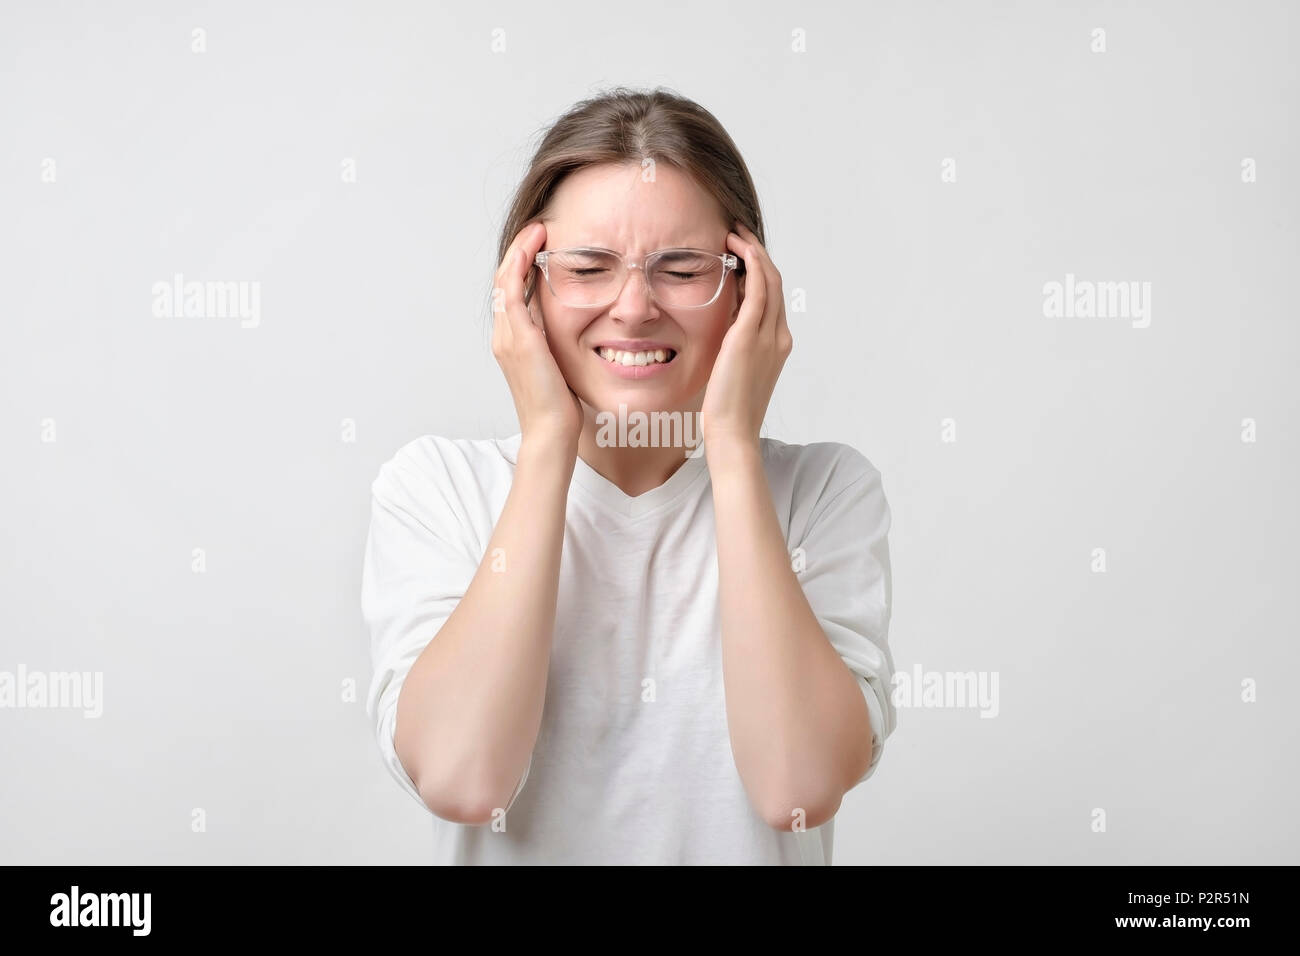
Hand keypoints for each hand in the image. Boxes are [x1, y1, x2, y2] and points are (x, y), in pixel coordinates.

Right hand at [492, 221, 582, 451]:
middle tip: (539, 229)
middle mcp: (504, 336)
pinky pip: (512, 290)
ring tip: (537, 230)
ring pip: (504, 280)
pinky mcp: (519, 338)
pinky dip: (519, 264)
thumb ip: (559, 345)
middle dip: (518, 251)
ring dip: (519, 250)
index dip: (522, 266)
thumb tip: (578, 329)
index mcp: (512, 342)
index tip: (541, 247)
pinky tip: (534, 248)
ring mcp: (507, 336)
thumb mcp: (560, 367)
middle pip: (503, 280)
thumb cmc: (560, 408)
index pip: (510, 293)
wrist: (552, 432)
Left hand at [699, 222, 792, 451]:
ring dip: (754, 251)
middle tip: (736, 233)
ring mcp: (769, 335)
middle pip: (775, 282)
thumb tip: (721, 324)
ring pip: (769, 279)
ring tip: (734, 234)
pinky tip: (735, 250)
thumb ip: (733, 345)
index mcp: (777, 345)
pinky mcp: (750, 335)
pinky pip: (757, 288)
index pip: (772, 297)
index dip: (759, 270)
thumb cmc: (727, 409)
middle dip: (758, 253)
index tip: (739, 254)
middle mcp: (779, 336)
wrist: (732, 432)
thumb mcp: (732, 370)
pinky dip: (750, 263)